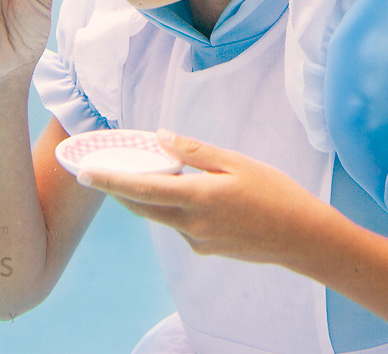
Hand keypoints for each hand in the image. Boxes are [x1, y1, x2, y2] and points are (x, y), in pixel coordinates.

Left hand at [76, 130, 332, 266]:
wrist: (302, 238)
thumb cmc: (274, 193)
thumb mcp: (235, 163)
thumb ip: (194, 151)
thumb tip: (160, 138)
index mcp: (196, 199)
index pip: (141, 189)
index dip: (109, 181)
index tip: (85, 173)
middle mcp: (190, 225)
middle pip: (142, 206)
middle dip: (117, 190)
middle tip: (97, 172)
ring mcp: (197, 240)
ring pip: (160, 215)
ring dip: (145, 196)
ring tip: (139, 171)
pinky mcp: (205, 248)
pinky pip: (178, 224)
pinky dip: (170, 206)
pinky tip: (182, 190)